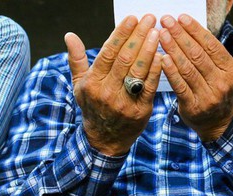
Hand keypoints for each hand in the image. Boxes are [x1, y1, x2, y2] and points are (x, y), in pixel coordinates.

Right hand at [65, 15, 162, 155]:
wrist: (105, 139)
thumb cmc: (93, 107)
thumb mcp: (79, 86)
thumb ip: (77, 60)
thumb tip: (69, 36)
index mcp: (92, 82)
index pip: (108, 52)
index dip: (121, 34)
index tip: (132, 19)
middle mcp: (107, 91)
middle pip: (125, 58)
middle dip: (139, 36)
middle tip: (150, 20)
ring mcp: (124, 102)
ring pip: (138, 71)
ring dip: (150, 50)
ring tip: (158, 33)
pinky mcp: (141, 110)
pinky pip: (150, 87)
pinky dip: (156, 71)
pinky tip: (163, 56)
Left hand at [158, 14, 232, 141]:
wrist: (219, 123)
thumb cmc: (216, 90)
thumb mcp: (222, 73)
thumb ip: (210, 55)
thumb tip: (189, 30)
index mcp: (231, 71)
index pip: (212, 46)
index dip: (195, 30)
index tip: (181, 18)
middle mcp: (222, 83)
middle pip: (198, 55)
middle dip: (181, 36)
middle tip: (167, 22)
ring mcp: (208, 96)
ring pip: (187, 69)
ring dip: (173, 49)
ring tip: (161, 35)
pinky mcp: (193, 106)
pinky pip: (179, 85)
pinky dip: (170, 71)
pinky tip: (162, 58)